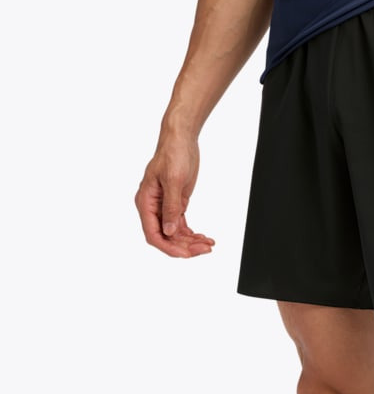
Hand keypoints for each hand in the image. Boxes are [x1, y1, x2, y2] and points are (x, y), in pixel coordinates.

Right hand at [135, 136, 214, 257]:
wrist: (181, 139)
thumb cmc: (173, 154)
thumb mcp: (174, 180)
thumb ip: (171, 207)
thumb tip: (169, 231)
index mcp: (145, 202)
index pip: (153, 234)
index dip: (168, 246)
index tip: (186, 254)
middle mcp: (152, 207)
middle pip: (165, 236)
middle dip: (184, 246)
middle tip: (204, 249)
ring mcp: (164, 206)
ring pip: (174, 233)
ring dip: (190, 241)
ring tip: (208, 245)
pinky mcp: (175, 203)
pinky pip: (181, 224)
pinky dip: (191, 233)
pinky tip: (203, 238)